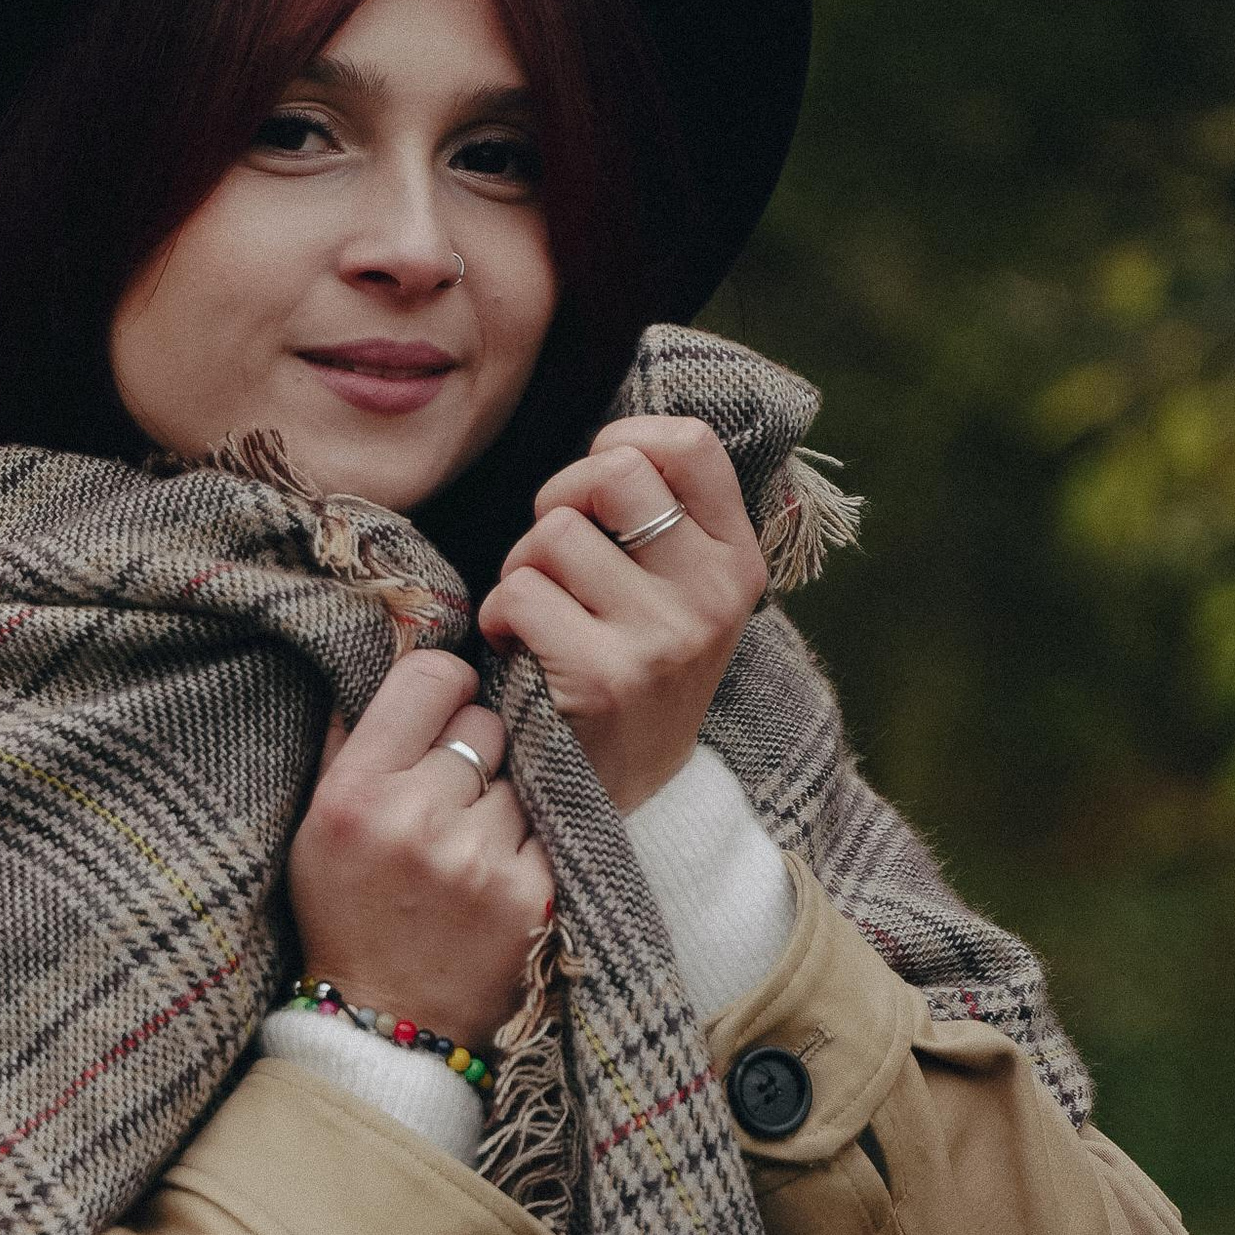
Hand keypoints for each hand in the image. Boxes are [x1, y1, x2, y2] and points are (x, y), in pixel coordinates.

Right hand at [287, 649, 555, 1054]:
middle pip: (486, 724)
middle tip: (454, 793)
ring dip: (506, 800)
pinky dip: (532, 843)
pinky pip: (552, 827)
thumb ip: (351, 738)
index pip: (432, 678)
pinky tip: (499, 873)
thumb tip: (395, 651)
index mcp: (356, 792)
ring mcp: (480, 859)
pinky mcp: (533, 895)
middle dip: (475, 751)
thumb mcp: (316, 824)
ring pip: (525, 775)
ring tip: (473, 842)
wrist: (384, 1026)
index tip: (443, 712)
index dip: (445, 689)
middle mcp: (417, 819)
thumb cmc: (346, 914)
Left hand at [474, 414, 765, 812]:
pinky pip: (518, 592)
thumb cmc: (633, 670)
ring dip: (523, 566)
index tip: (599, 484)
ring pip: (554, 532)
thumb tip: (612, 436)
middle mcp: (711, 595)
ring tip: (539, 612)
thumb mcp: (679, 596)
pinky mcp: (603, 677)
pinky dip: (498, 615)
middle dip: (560, 498)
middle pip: (613, 471)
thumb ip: (664, 520)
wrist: (629, 799)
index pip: (690, 444)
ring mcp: (662, 637)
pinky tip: (518, 648)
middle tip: (556, 553)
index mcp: (736, 561)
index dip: (624, 440)